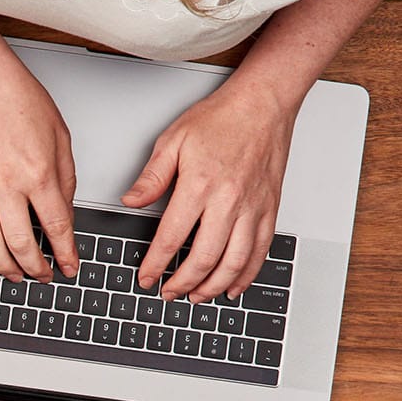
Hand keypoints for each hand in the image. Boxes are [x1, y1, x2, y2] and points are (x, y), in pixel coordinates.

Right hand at [0, 49, 79, 281]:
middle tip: (41, 276)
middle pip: (22, 243)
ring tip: (14, 274)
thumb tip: (64, 211)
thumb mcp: (60, 136)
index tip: (68, 267)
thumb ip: (65, 178)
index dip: (65, 253)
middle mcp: (7, 184)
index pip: (57, 227)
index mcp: (38, 173)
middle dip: (35, 267)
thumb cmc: (18, 99)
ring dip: (4, 265)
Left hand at [127, 77, 296, 300]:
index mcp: (200, 185)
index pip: (172, 238)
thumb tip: (131, 202)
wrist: (264, 103)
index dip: (156, 264)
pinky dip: (246, 275)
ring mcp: (253, 207)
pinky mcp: (270, 208)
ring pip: (234, 262)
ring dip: (213, 286)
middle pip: (204, 257)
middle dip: (183, 283)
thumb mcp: (173, 140)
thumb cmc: (221, 118)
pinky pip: (260, 251)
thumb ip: (151, 177)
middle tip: (168, 293)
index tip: (146, 278)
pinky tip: (233, 287)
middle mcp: (229, 200)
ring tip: (196, 297)